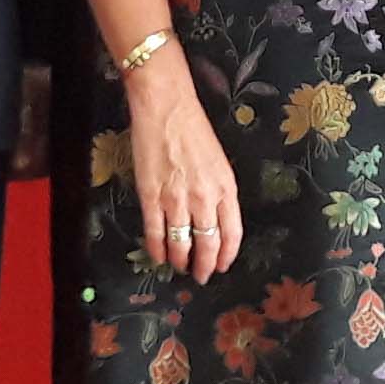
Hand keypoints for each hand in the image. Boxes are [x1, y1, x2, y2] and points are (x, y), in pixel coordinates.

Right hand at [125, 61, 243, 285]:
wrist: (166, 107)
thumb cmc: (194, 128)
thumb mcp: (219, 161)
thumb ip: (219, 191)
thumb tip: (215, 218)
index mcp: (225, 187)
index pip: (232, 234)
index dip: (226, 255)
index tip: (222, 266)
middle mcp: (204, 197)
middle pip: (208, 244)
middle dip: (204, 266)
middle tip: (200, 276)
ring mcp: (177, 199)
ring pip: (182, 243)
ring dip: (181, 261)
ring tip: (180, 267)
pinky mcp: (152, 196)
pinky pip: (156, 233)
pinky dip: (158, 250)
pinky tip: (159, 256)